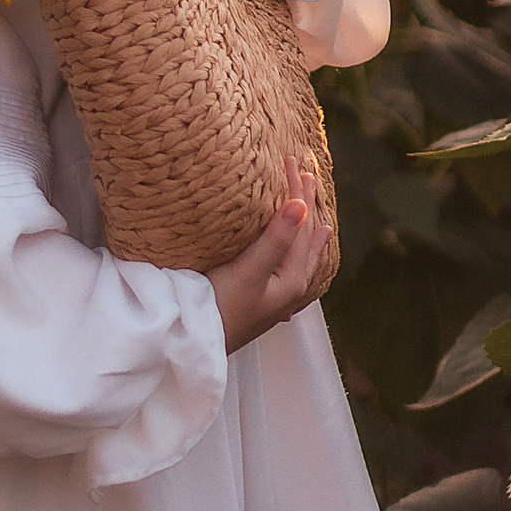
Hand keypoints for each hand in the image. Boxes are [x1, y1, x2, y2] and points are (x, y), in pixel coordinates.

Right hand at [208, 162, 329, 354]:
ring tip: (317, 220)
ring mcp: (275, 297)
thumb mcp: (249, 273)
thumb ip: (275, 240)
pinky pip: (285, 269)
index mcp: (292, 280)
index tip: (293, 162)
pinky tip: (292, 263)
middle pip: (304, 238)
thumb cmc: (220, 311)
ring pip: (298, 255)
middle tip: (305, 173)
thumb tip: (300, 205)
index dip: (299, 193)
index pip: (302, 226)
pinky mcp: (258, 301)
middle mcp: (289, 289)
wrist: (194, 348)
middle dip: (305, 205)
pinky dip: (291, 254)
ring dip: (303, 230)